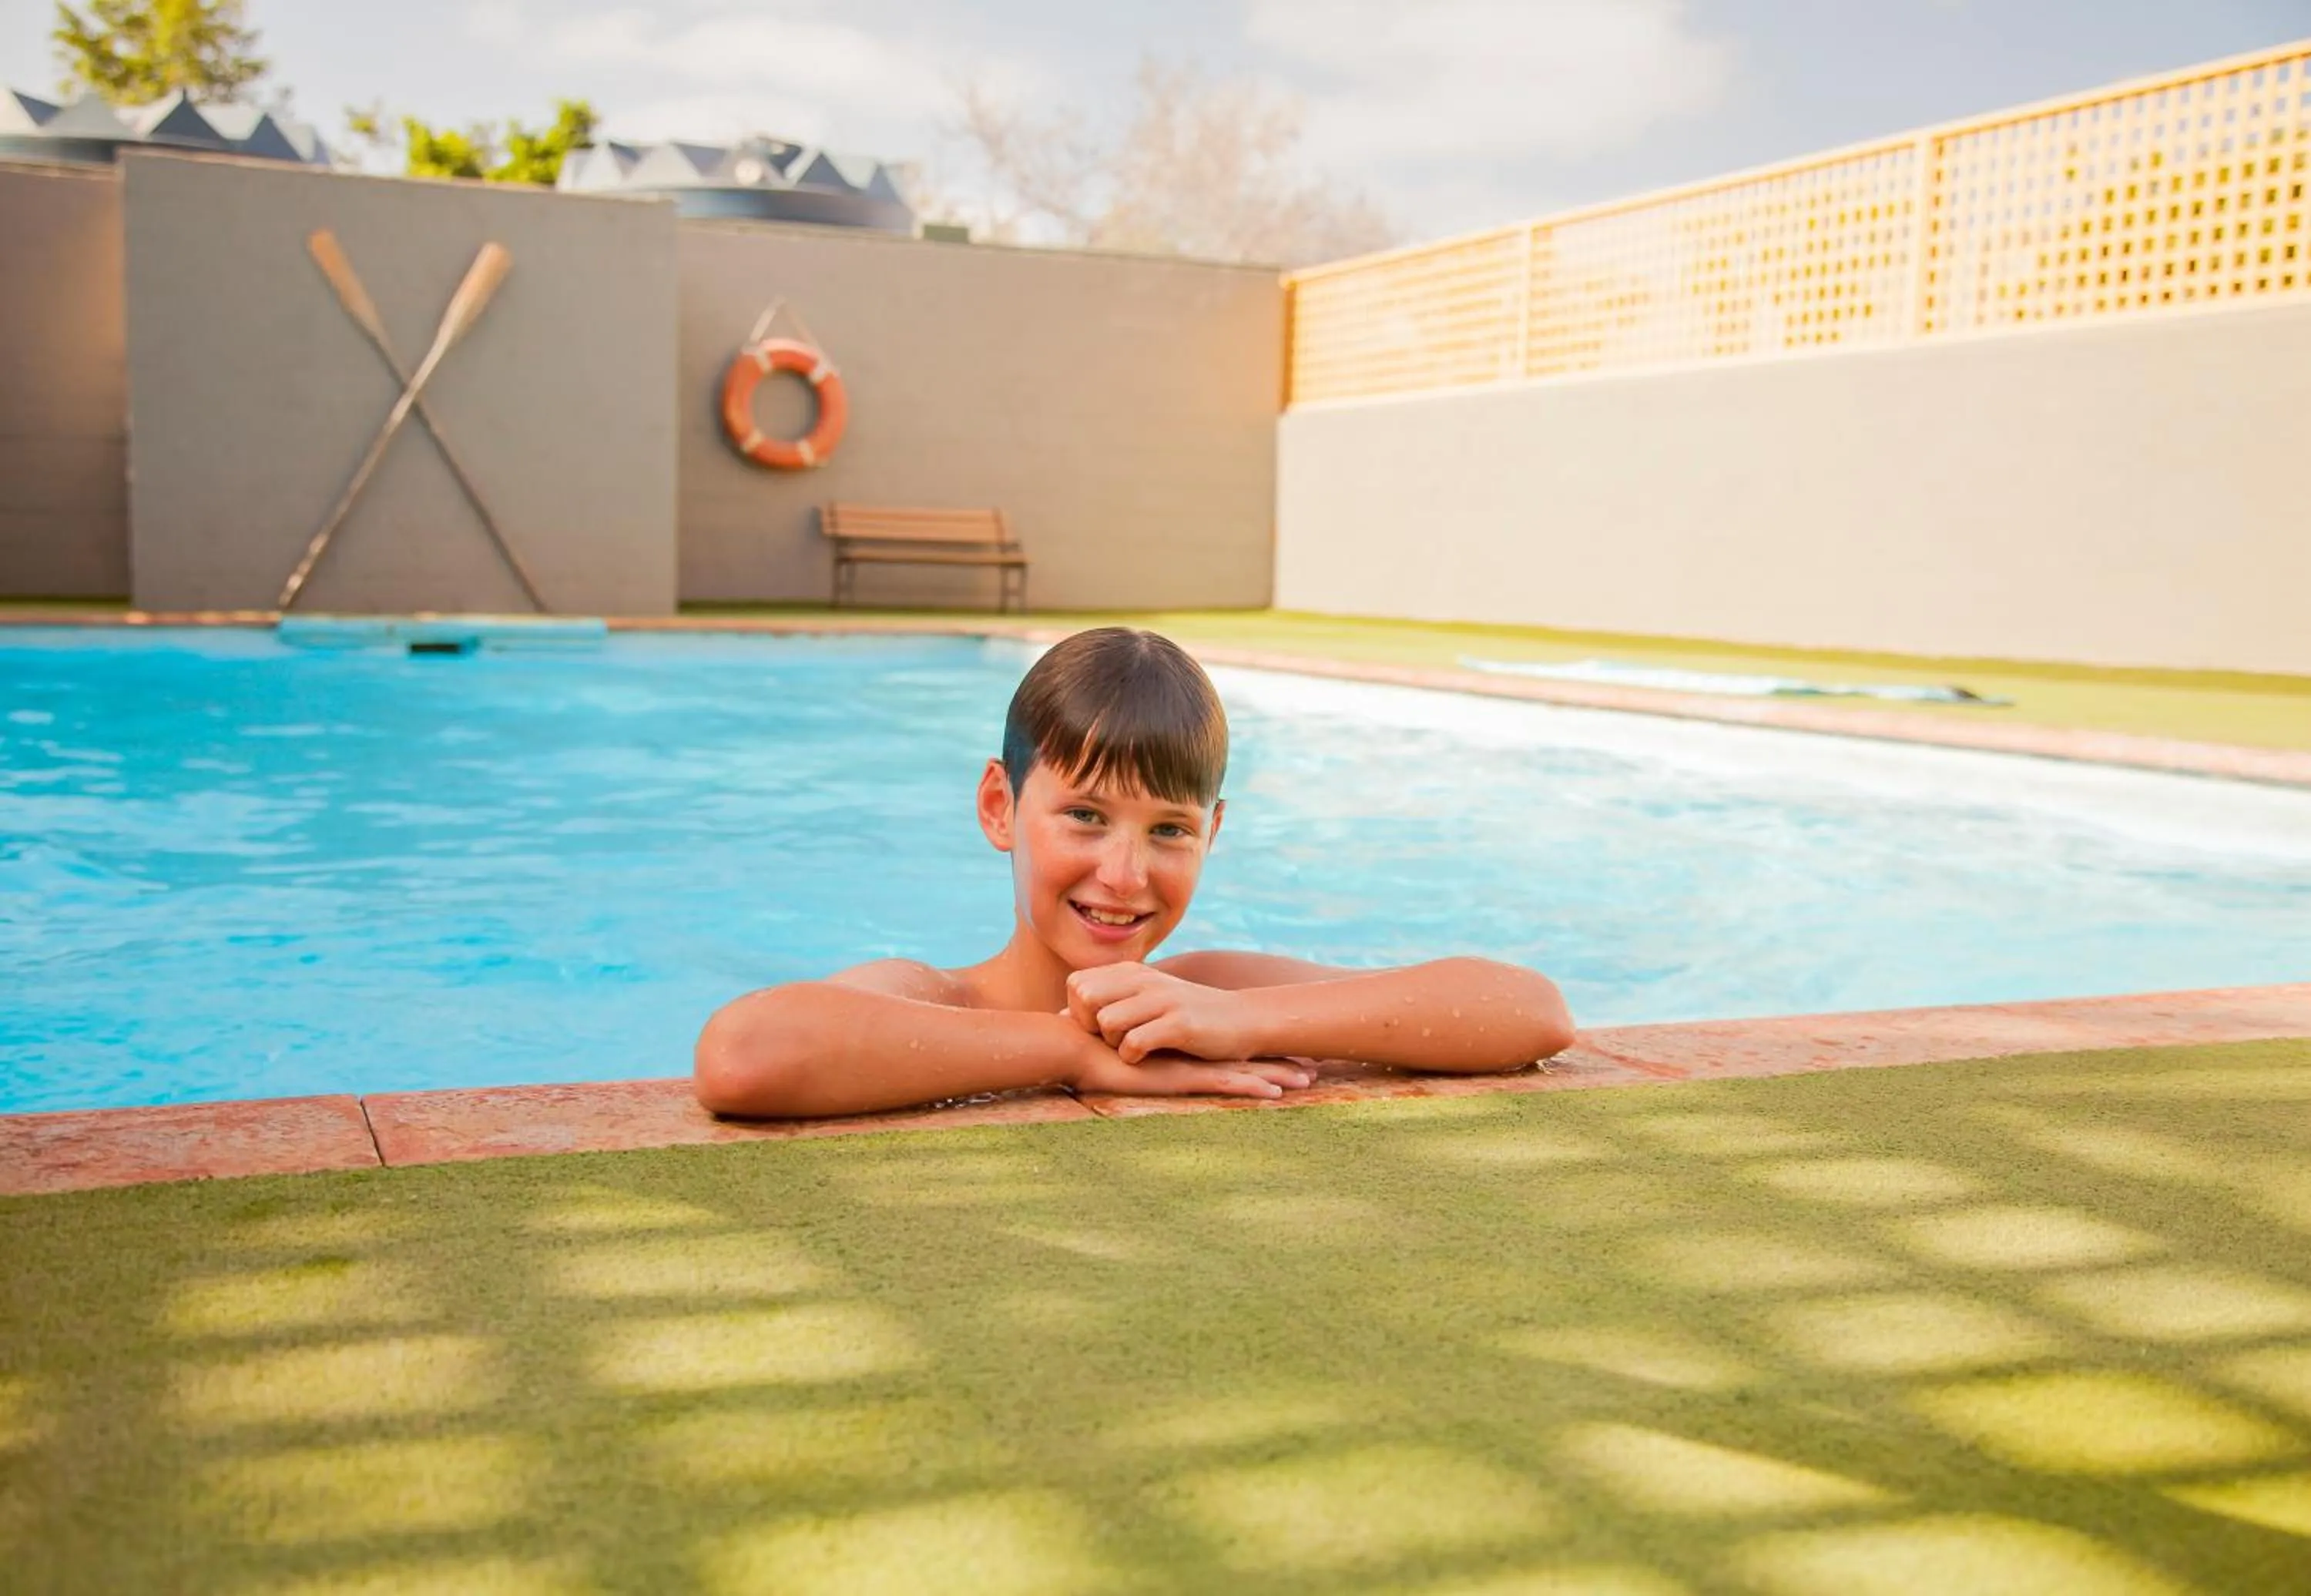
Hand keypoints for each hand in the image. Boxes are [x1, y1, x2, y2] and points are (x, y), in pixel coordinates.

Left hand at [1064, 962, 1257, 1064]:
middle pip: (1085, 998)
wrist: (1242, 1019)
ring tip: (1130, 1049)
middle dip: (1089, 1026)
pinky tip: (1145, 1057)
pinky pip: (1135, 1042)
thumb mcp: (1144, 998)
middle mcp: (1144, 980)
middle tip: (1109, 1041)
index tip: (1098, 1027)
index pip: (1076, 984)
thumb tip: (1059, 1015)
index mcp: (1132, 972)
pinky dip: (1133, 1056)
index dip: (1077, 1011)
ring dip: (1112, 1044)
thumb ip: (1106, 1001)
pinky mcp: (1180, 1024)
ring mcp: (1163, 1000)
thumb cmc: (1185, 1014)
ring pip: (1107, 1021)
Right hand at [1069, 1034, 1313, 1099]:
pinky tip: (1275, 1092)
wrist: (1078, 1046)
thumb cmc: (1094, 1054)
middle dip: (1282, 1062)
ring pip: (1245, 1069)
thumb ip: (1138, 1057)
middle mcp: (1194, 1056)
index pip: (1231, 1052)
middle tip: (1316, 1067)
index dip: (1261, 1054)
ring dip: (1279, 1074)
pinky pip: (1223, 1083)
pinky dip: (1251, 1087)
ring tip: (1310, 1078)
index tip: (1290, 1056)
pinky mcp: (1180, 1076)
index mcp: (1187, 1054)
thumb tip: (1134, 1061)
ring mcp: (1189, 1065)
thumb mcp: (1127, 1059)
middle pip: (1248, 1058)